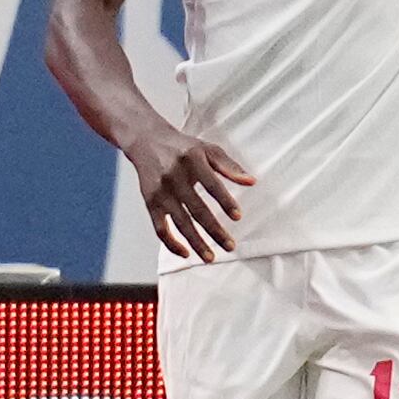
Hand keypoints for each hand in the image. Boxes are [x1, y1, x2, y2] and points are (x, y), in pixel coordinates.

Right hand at [123, 122, 252, 260]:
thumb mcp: (208, 149)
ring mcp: (160, 192)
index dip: (225, 201)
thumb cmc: (184, 148)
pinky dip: (171, 243)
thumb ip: (230, 166)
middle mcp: (173, 177)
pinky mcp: (150, 202)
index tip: (238, 217)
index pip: (211, 184)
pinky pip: (159, 227)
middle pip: (196, 209)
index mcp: (191, 160)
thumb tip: (252, 182)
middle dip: (214, 230)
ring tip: (211, 257)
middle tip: (230, 246)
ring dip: (195, 242)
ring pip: (179, 222)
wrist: (146, 141)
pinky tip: (186, 253)